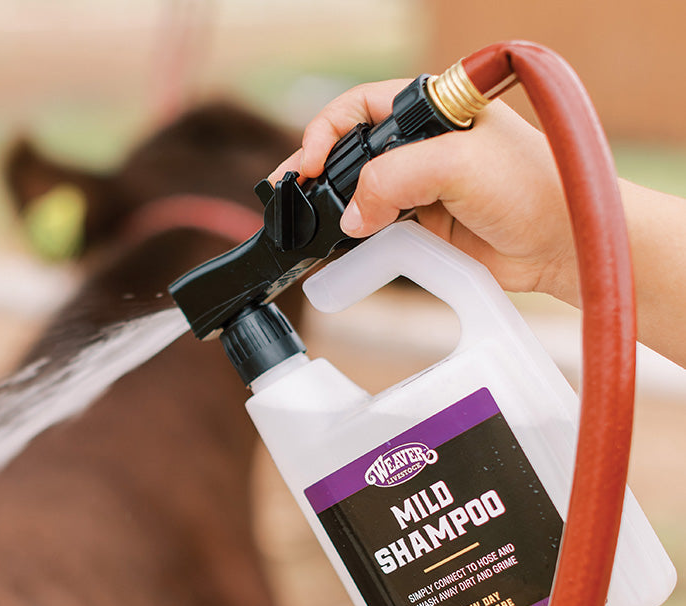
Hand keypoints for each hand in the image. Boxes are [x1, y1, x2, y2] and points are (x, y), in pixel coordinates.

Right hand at [271, 80, 578, 305]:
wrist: (562, 243)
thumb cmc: (532, 186)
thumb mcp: (457, 164)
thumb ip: (393, 180)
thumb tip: (350, 218)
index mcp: (431, 110)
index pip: (360, 107)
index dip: (327, 131)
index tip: (311, 163)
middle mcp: (421, 145)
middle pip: (351, 152)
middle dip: (319, 173)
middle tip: (292, 194)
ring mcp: (419, 188)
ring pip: (359, 194)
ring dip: (333, 210)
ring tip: (303, 225)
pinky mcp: (422, 226)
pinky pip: (375, 231)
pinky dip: (354, 241)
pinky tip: (337, 247)